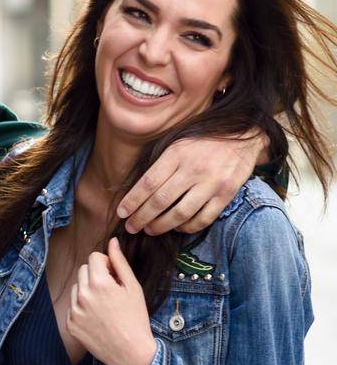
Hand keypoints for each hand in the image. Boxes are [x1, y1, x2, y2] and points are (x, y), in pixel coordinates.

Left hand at [66, 238, 156, 364]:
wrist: (130, 351)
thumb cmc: (136, 318)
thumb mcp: (133, 287)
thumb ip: (120, 262)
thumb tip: (112, 241)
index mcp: (99, 283)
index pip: (94, 257)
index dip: (106, 263)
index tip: (115, 275)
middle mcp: (82, 295)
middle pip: (84, 270)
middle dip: (96, 274)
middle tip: (112, 290)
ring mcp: (74, 310)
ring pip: (77, 287)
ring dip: (88, 290)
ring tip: (105, 305)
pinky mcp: (70, 323)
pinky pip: (73, 305)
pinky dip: (83, 307)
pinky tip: (98, 317)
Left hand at [119, 130, 261, 234]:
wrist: (244, 134)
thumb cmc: (203, 141)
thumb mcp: (177, 144)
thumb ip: (160, 165)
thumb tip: (136, 191)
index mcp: (177, 155)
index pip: (148, 182)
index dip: (132, 201)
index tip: (122, 213)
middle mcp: (193, 169)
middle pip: (160, 201)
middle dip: (141, 217)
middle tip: (131, 227)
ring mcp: (212, 183)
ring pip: (180, 213)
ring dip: (161, 226)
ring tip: (150, 230)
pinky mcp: (227, 194)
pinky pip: (203, 218)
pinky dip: (187, 227)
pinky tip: (177, 227)